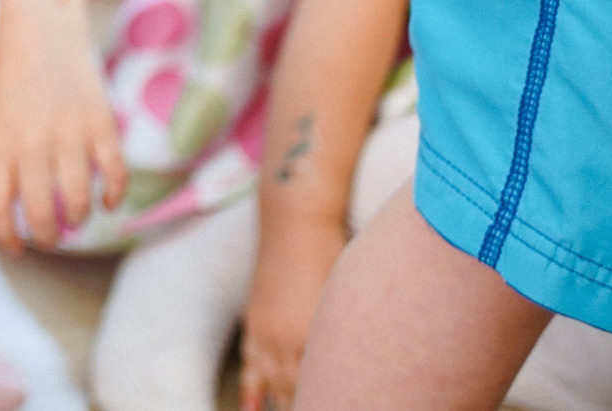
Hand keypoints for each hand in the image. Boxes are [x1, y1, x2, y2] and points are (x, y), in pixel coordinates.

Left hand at [0, 0, 125, 251]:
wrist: (41, 25)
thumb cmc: (12, 76)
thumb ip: (3, 161)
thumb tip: (18, 208)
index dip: (6, 236)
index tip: (15, 248)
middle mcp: (32, 144)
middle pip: (41, 215)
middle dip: (45, 237)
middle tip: (49, 238)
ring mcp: (69, 135)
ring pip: (78, 203)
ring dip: (77, 219)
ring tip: (74, 217)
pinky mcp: (101, 124)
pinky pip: (114, 176)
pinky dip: (113, 196)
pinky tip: (107, 201)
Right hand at [238, 224, 345, 410]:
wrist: (296, 220)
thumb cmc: (336, 253)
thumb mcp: (348, 302)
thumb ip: (348, 340)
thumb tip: (359, 369)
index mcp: (313, 336)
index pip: (319, 386)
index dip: (329, 398)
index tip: (342, 405)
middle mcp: (285, 338)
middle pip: (294, 391)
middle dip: (303, 404)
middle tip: (317, 408)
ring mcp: (265, 330)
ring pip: (272, 382)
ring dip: (282, 402)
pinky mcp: (255, 319)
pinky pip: (251, 363)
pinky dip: (253, 389)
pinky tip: (252, 407)